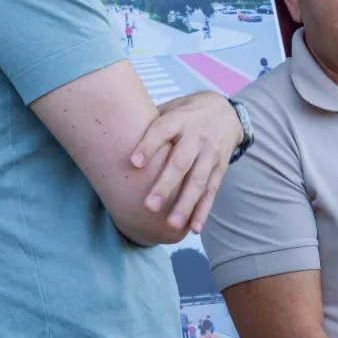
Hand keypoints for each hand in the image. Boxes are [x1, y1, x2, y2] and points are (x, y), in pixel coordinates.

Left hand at [130, 91, 243, 232]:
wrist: (225, 112)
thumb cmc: (185, 114)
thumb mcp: (170, 109)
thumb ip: (149, 124)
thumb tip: (112, 136)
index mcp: (179, 119)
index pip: (162, 131)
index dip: (149, 145)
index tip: (134, 162)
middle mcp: (196, 136)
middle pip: (181, 162)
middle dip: (166, 185)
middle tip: (150, 206)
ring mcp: (210, 153)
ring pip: (198, 181)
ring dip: (186, 204)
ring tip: (171, 224)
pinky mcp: (220, 168)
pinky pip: (212, 191)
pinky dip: (203, 211)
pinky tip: (194, 228)